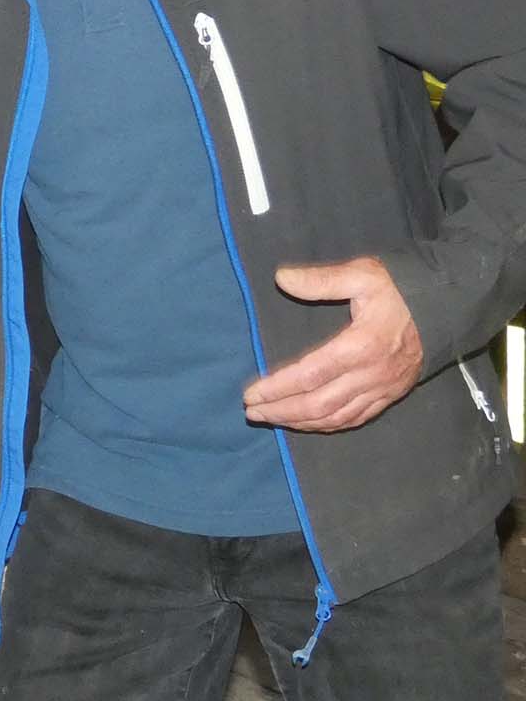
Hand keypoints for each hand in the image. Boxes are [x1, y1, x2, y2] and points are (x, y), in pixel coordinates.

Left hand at [244, 257, 422, 431]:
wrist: (450, 305)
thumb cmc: (401, 288)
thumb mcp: (362, 274)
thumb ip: (321, 280)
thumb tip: (281, 278)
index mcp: (360, 346)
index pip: (309, 376)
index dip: (277, 388)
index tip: (250, 394)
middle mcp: (371, 374)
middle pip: (318, 404)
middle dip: (281, 411)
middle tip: (252, 412)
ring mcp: (383, 388)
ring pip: (336, 417)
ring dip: (301, 422)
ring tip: (271, 419)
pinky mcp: (392, 394)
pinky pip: (356, 418)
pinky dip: (329, 425)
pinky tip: (309, 424)